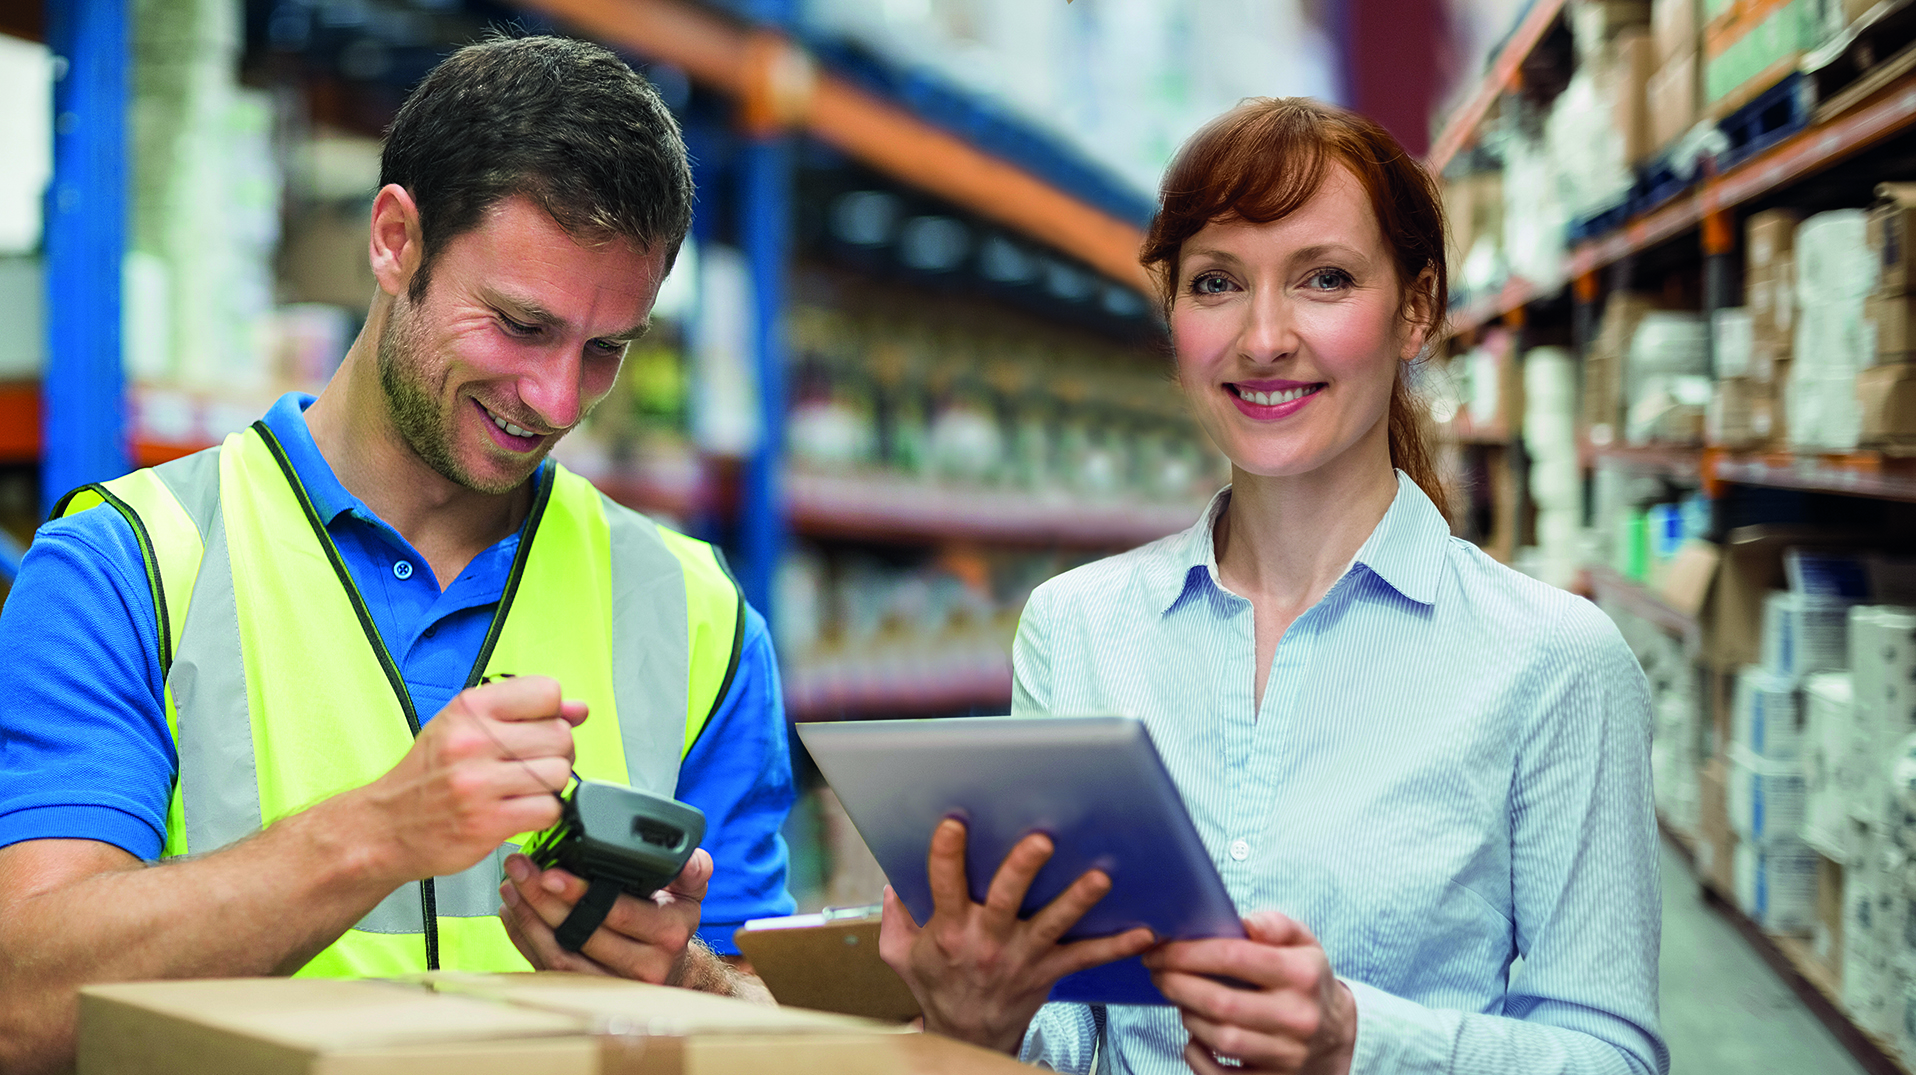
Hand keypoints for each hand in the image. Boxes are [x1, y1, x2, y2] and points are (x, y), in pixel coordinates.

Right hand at [354, 676, 584, 883]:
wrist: (384, 827)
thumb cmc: (428, 775)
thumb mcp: (465, 728)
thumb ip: (525, 712)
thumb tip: (580, 710)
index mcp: (469, 709)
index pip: (548, 692)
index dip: (552, 713)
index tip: (536, 729)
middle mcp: (473, 741)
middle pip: (560, 736)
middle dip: (557, 753)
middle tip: (532, 765)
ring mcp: (479, 783)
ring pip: (559, 774)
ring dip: (550, 786)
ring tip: (523, 790)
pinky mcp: (487, 822)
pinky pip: (549, 810)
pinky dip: (543, 813)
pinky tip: (520, 811)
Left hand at [497, 849, 721, 988]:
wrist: (672, 968)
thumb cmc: (671, 920)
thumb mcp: (689, 891)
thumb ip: (690, 869)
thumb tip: (687, 857)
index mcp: (668, 932)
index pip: (618, 912)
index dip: (580, 893)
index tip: (549, 872)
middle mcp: (644, 965)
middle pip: (581, 934)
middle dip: (543, 900)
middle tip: (520, 870)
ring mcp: (614, 986)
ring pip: (560, 957)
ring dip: (529, 919)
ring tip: (512, 886)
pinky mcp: (587, 994)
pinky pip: (549, 969)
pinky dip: (525, 939)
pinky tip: (514, 912)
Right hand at [878, 818, 1154, 1054]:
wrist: (967, 1038)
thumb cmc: (937, 987)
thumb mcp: (900, 956)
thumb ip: (894, 917)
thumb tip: (892, 881)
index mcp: (950, 930)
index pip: (944, 885)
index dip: (947, 854)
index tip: (954, 824)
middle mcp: (988, 941)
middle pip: (1005, 899)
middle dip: (1022, 868)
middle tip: (1041, 840)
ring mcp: (1022, 956)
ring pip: (1052, 924)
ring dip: (1077, 900)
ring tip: (1099, 878)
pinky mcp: (1048, 972)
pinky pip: (1085, 958)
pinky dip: (1116, 946)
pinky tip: (1143, 933)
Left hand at [1143, 911, 1356, 1074]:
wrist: (1338, 1035)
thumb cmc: (1307, 979)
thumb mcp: (1303, 943)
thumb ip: (1276, 925)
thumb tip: (1247, 923)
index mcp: (1302, 974)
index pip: (1234, 958)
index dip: (1189, 952)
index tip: (1161, 949)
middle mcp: (1298, 1016)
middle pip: (1222, 1002)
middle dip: (1177, 984)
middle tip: (1156, 972)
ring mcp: (1287, 1053)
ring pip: (1221, 1038)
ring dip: (1187, 1015)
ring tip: (1176, 996)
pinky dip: (1198, 1058)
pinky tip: (1192, 1037)